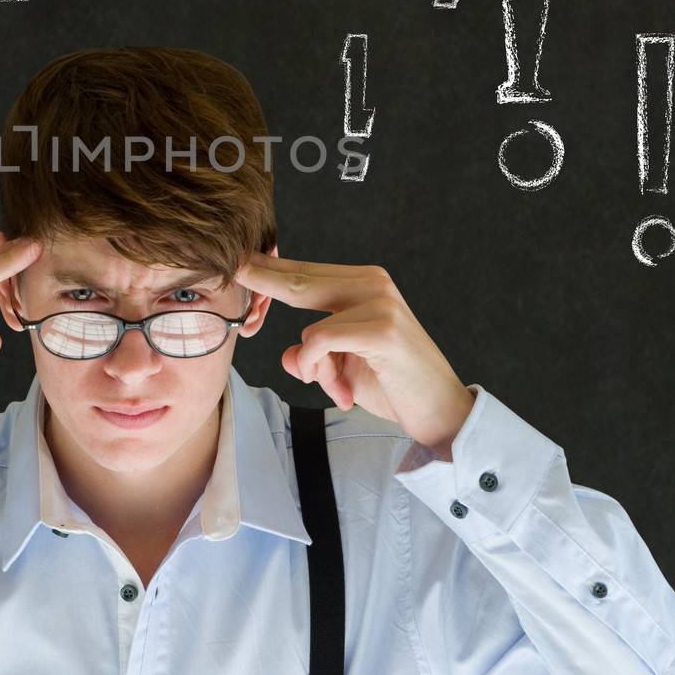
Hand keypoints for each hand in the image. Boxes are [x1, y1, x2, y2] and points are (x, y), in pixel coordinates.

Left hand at [235, 252, 473, 452]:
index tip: (237, 262)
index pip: (305, 272)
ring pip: (309, 326)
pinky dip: (320, 370)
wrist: (441, 412)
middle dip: (261, 281)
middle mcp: (373, 283)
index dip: (268, 270)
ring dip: (315, 367)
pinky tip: (343, 390)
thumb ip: (313, 353)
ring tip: (340, 387)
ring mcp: (380, 303)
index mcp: (364, 283)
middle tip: (233, 269)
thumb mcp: (341, 367)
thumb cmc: (393, 385)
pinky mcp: (382, 329)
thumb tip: (289, 357)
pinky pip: (320, 343)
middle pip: (300, 279)